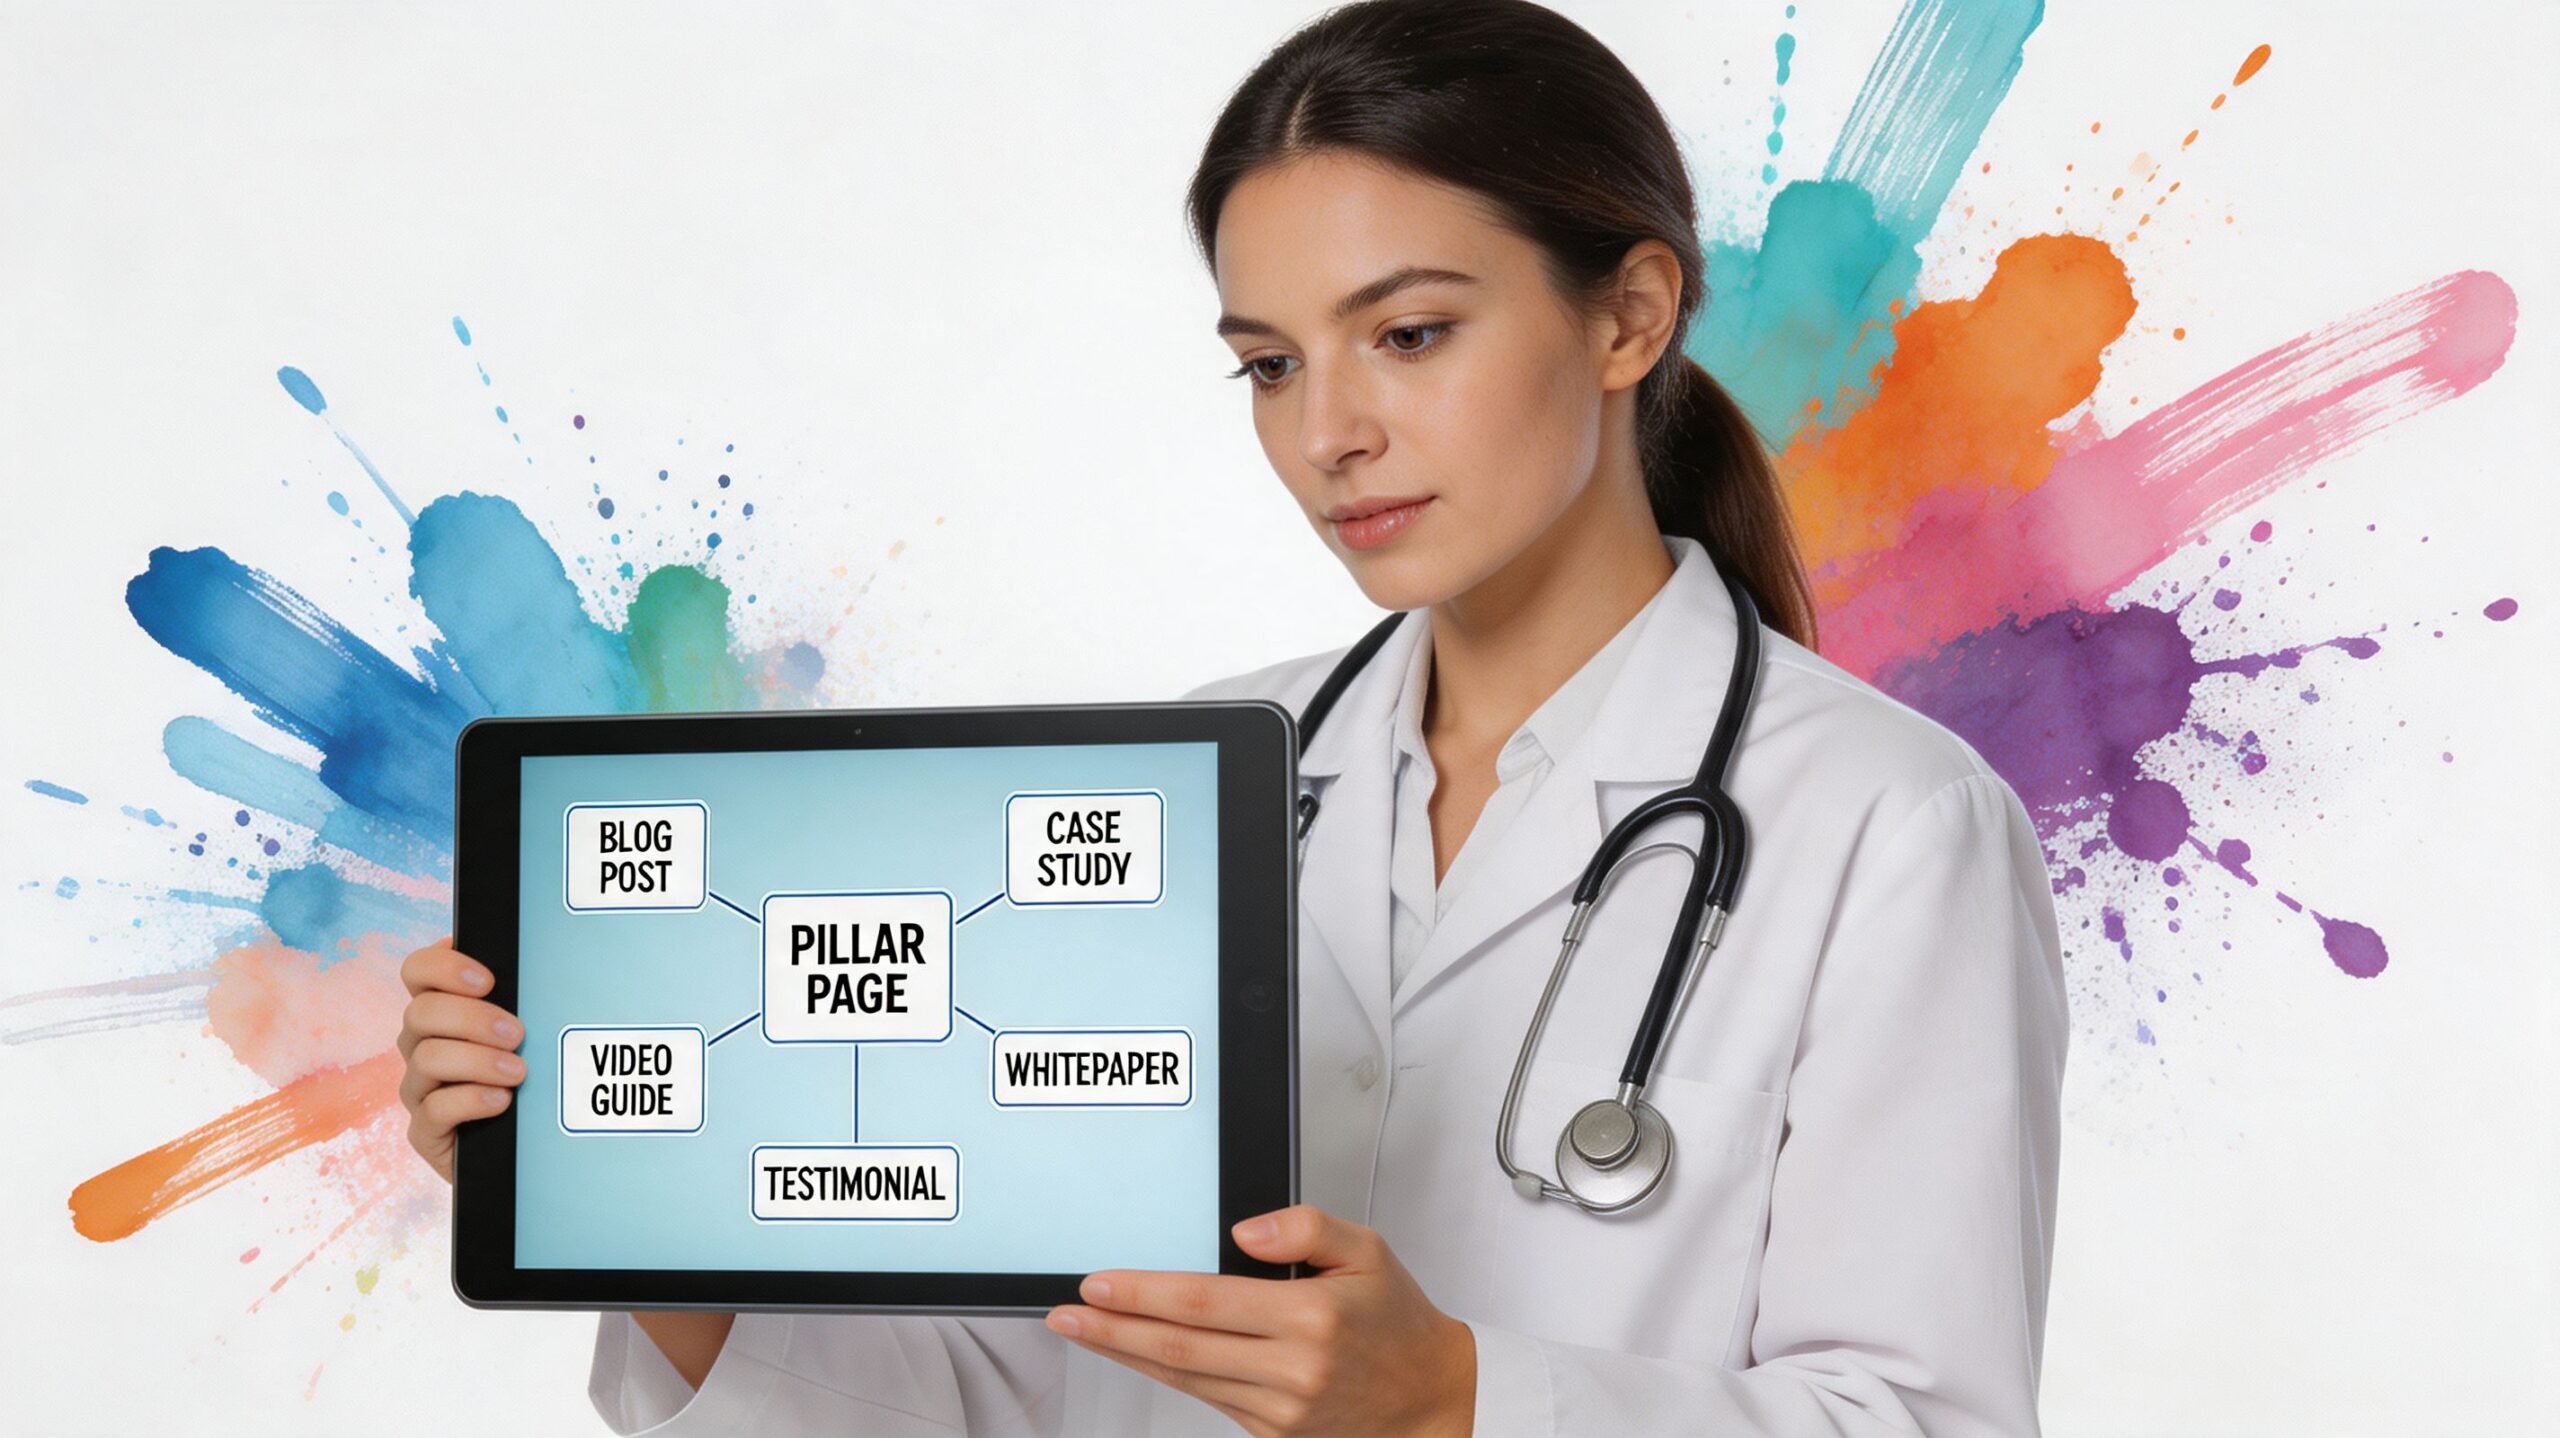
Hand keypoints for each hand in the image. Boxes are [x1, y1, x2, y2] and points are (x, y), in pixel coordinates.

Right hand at [396, 935, 526, 1184]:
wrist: (522, 1150)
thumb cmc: (530, 1081)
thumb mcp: (530, 1035)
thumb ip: (525, 1003)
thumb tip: (547, 969)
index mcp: (442, 1013)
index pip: (417, 972)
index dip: (443, 967)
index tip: (487, 980)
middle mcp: (421, 1046)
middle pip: (420, 1013)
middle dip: (472, 1018)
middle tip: (517, 1034)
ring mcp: (419, 1090)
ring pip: (426, 1059)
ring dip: (477, 1060)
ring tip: (518, 1072)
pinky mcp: (425, 1132)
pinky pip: (434, 1110)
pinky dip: (471, 1100)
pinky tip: (503, 1101)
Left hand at [1045, 1203, 1475, 1436]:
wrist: (1429, 1401)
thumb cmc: (1396, 1321)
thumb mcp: (1369, 1250)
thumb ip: (1306, 1227)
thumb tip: (1244, 1231)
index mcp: (1312, 1317)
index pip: (1205, 1301)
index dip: (1144, 1293)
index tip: (1099, 1283)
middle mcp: (1291, 1369)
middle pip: (1179, 1346)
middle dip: (1113, 1329)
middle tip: (1065, 1313)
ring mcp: (1278, 1409)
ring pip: (1183, 1377)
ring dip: (1125, 1354)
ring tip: (1083, 1330)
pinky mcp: (1270, 1433)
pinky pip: (1204, 1397)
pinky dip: (1164, 1374)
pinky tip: (1137, 1354)